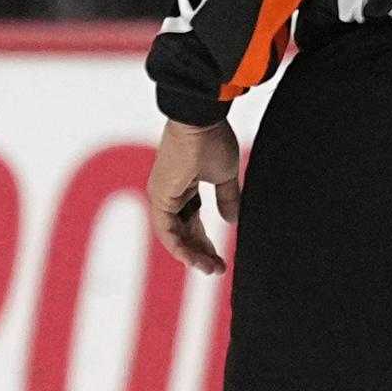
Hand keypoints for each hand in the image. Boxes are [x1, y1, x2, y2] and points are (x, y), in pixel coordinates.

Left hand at [146, 119, 241, 275]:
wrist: (201, 120)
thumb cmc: (212, 139)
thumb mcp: (225, 175)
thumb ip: (227, 199)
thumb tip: (231, 221)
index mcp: (181, 188)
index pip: (191, 223)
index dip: (205, 242)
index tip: (220, 258)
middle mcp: (168, 194)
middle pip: (182, 233)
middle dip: (201, 253)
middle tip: (218, 269)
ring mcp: (161, 196)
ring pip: (173, 236)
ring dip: (192, 255)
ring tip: (212, 269)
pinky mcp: (160, 197)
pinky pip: (167, 231)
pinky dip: (181, 248)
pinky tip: (197, 260)